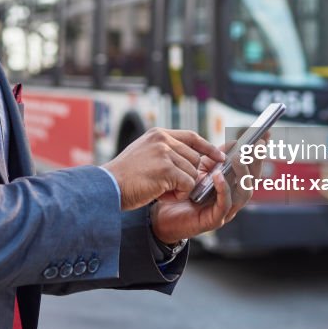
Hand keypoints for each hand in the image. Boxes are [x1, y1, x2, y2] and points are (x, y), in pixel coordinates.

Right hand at [104, 129, 227, 210]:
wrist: (107, 187)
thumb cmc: (124, 177)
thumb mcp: (145, 154)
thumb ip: (165, 152)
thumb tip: (192, 160)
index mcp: (158, 134)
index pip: (191, 137)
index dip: (207, 148)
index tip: (219, 157)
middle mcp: (163, 140)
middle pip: (194, 159)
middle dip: (187, 176)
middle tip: (168, 187)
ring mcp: (164, 153)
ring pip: (192, 173)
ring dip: (181, 187)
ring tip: (160, 190)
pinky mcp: (166, 169)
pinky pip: (187, 184)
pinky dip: (179, 193)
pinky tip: (162, 194)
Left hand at [150, 138, 267, 243]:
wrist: (163, 215)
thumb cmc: (183, 192)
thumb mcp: (200, 170)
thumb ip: (215, 158)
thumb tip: (233, 142)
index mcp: (233, 185)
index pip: (251, 167)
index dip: (259, 152)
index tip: (265, 134)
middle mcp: (234, 198)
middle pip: (253, 179)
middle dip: (257, 160)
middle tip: (256, 144)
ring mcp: (227, 210)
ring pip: (244, 193)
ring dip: (243, 173)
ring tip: (238, 158)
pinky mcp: (215, 220)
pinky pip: (225, 204)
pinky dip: (224, 189)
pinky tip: (218, 176)